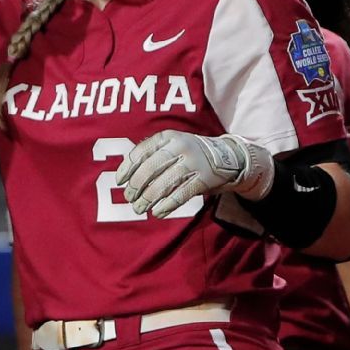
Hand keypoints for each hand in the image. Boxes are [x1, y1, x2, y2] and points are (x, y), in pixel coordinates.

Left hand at [116, 131, 273, 216]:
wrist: (229, 156)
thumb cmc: (191, 153)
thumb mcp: (172, 144)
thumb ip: (153, 155)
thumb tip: (126, 177)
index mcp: (168, 136)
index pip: (140, 152)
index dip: (127, 168)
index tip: (120, 182)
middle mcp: (179, 146)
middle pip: (149, 169)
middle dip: (135, 187)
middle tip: (129, 198)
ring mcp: (193, 162)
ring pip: (163, 184)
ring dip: (147, 199)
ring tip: (139, 209)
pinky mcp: (204, 178)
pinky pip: (180, 195)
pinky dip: (166, 206)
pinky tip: (157, 213)